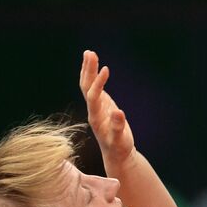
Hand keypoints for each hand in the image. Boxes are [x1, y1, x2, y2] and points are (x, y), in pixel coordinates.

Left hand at [79, 49, 135, 169]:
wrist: (116, 153)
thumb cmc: (119, 148)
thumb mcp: (120, 140)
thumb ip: (118, 127)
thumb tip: (118, 113)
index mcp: (96, 117)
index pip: (93, 96)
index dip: (98, 83)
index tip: (106, 69)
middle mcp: (93, 110)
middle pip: (86, 87)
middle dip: (88, 70)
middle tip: (89, 53)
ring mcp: (96, 107)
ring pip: (88, 85)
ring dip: (88, 69)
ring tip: (89, 53)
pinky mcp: (101, 105)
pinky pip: (93, 88)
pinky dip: (93, 76)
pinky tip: (96, 67)